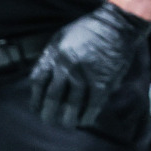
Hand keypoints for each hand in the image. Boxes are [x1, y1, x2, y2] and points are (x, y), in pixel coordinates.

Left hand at [28, 1, 150, 128]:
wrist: (115, 25)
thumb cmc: (86, 30)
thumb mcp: (60, 38)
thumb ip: (50, 57)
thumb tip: (42, 78)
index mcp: (54, 55)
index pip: (37, 82)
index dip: (35, 98)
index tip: (35, 108)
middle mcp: (66, 67)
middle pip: (52, 97)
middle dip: (48, 113)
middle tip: (48, 121)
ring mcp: (84, 76)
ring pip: (71, 105)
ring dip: (67, 119)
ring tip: (65, 124)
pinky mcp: (102, 83)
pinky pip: (92, 105)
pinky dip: (87, 116)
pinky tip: (84, 121)